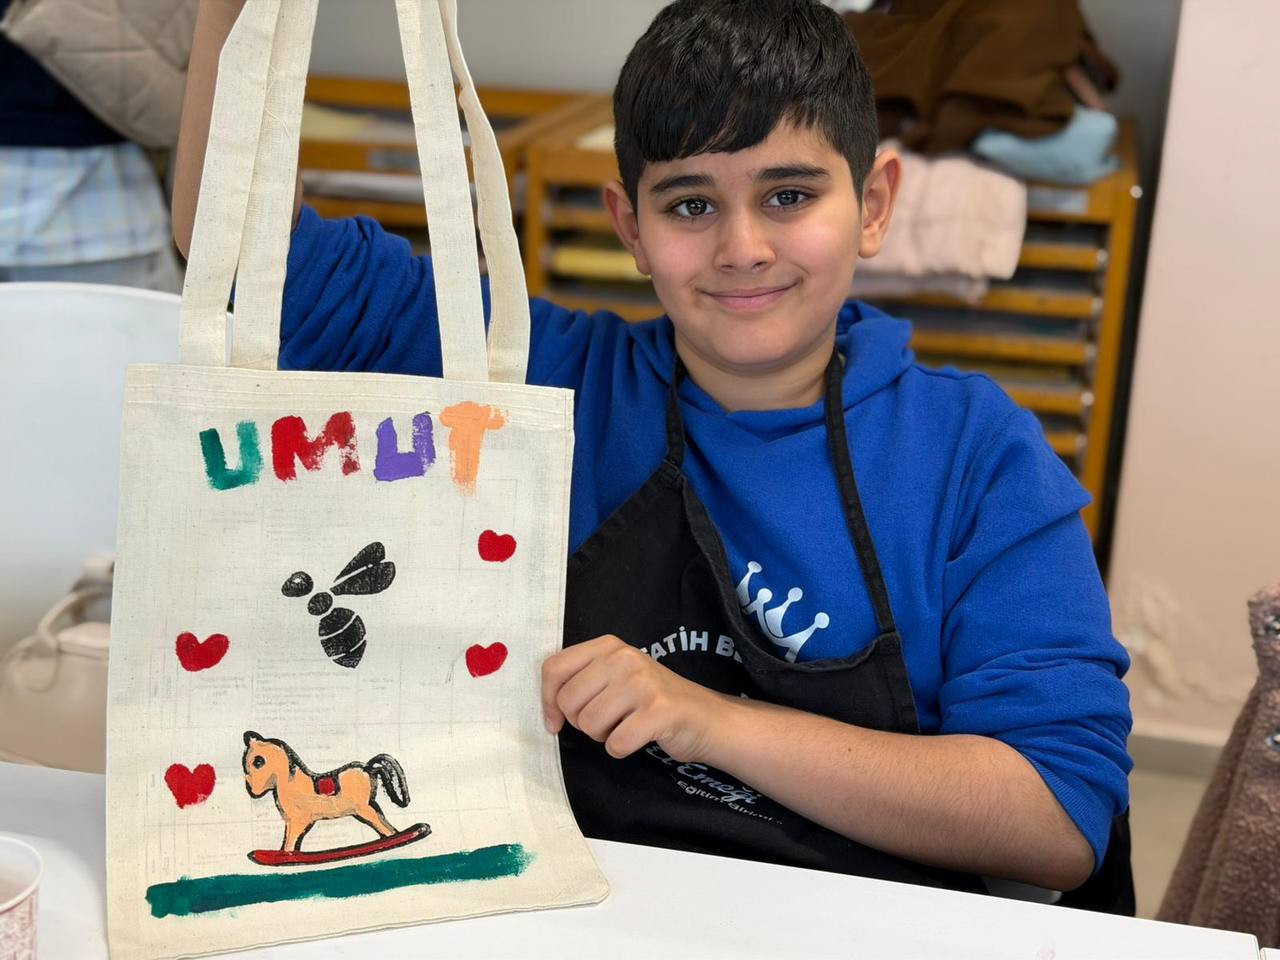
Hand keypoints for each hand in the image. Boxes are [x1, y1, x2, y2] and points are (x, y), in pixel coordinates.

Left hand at [541, 635, 730, 761]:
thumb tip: (549, 713)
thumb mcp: (614, 676)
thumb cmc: (650, 700)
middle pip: (568, 701)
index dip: (547, 701)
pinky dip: (621, 748)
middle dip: (581, 722)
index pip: (554, 669)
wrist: (704, 716)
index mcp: (608, 646)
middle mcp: (624, 658)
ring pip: (588, 724)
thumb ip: (581, 681)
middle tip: (607, 720)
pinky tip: (639, 736)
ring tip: (626, 724)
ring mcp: (642, 683)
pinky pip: (615, 743)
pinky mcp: (658, 711)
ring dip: (603, 735)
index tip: (556, 722)